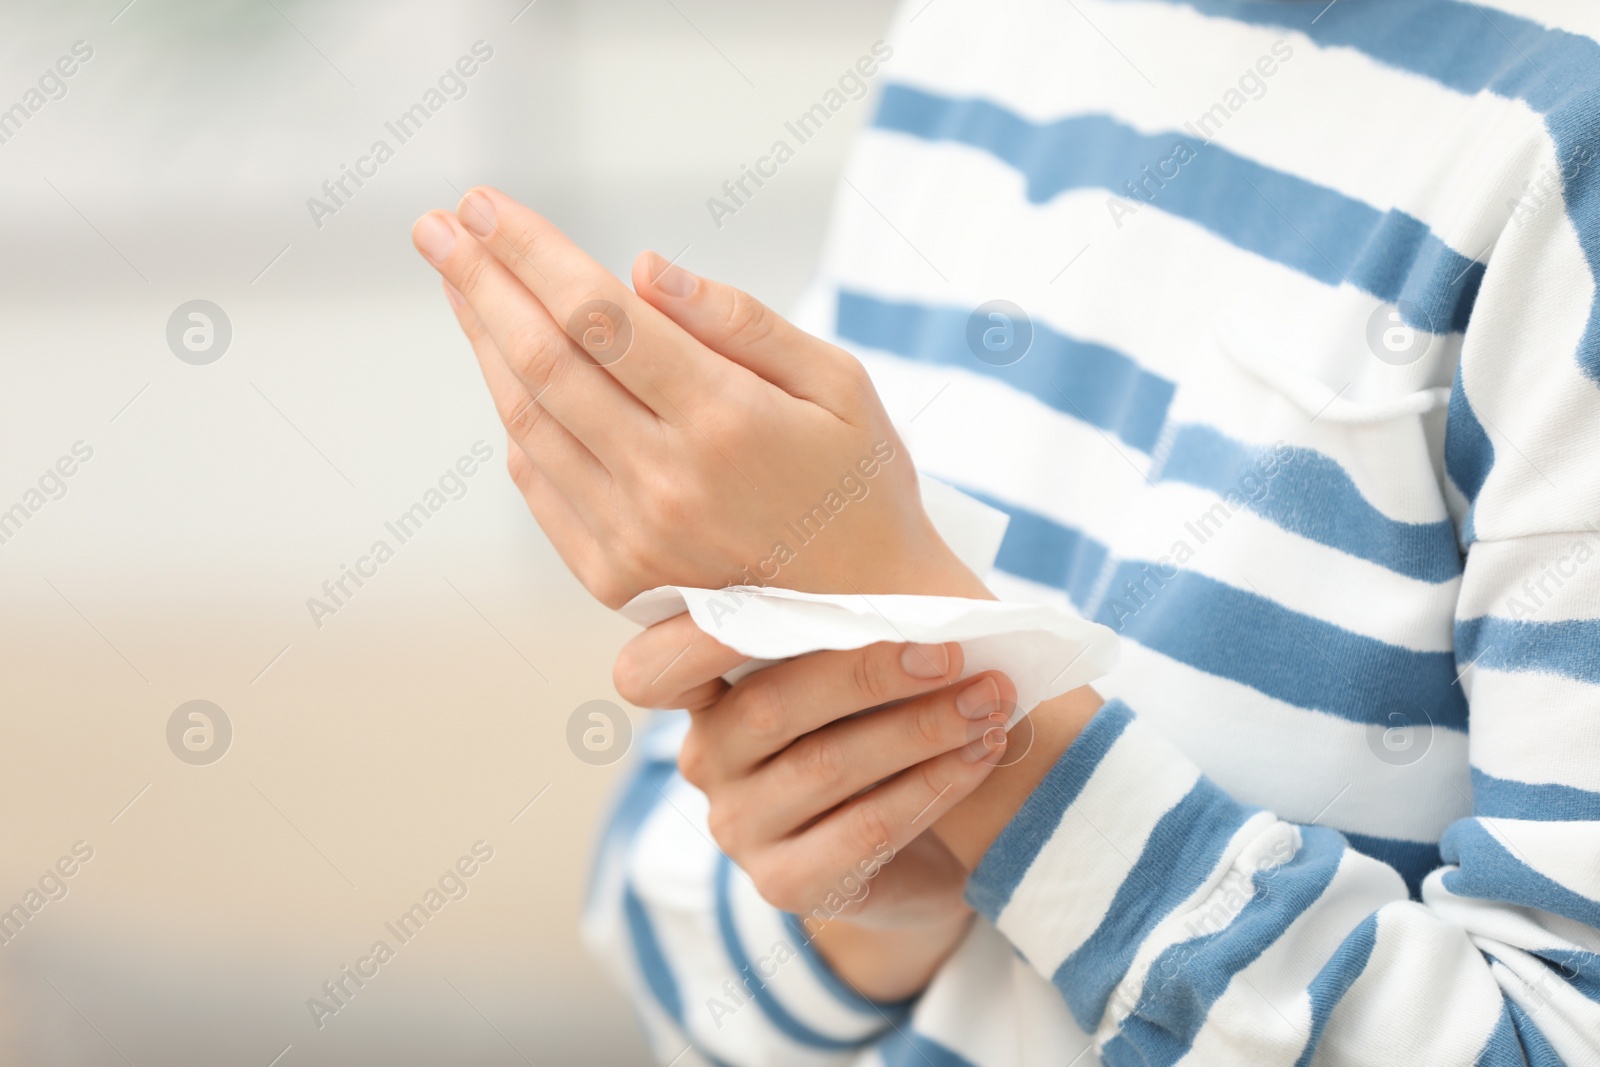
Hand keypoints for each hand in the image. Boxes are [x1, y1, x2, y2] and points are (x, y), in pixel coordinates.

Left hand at [412, 187, 987, 607]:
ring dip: (484, 343)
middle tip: (436, 224)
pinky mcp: (616, 577)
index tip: (480, 203)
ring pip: (528, 419)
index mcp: (727, 421)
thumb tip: (643, 268)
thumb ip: (742, 322)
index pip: (598, 315)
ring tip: (461, 283)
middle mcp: (667, 481)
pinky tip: (505, 369)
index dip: (530, 251)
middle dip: (479, 282)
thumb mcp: (840, 384)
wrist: (872, 612)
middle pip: (542, 361)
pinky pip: (539, 482)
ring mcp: (634, 536)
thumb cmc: (863, 482)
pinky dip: (515, 417)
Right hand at [614, 613, 1014, 999]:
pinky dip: (933, 785)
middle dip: (871, 672)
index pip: (666, 663)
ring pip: (826, 766)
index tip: (785, 592)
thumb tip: (914, 585)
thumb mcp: (856, 681)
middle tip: (953, 650)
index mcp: (707, 695)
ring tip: (990, 701)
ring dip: (920, 728)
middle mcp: (707, 761)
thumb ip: (850, 635)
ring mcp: (738, 830)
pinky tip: (981, 755)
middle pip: (772, 706)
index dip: (708, 632)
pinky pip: (866, 829)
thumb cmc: (883, 737)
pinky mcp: (785, 885)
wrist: (919, 858)